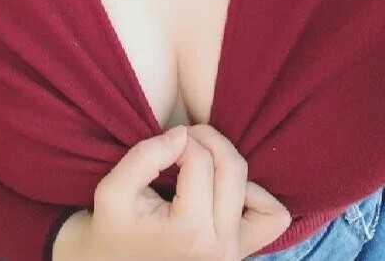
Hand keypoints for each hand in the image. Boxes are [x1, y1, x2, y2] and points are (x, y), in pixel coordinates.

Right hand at [75, 124, 290, 260]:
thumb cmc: (112, 227)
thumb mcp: (113, 190)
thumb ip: (145, 156)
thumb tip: (182, 134)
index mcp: (190, 232)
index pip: (199, 160)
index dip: (177, 140)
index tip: (160, 146)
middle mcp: (221, 246)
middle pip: (232, 168)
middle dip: (207, 140)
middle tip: (182, 140)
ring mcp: (236, 252)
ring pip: (256, 189)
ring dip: (228, 164)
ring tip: (201, 163)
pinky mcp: (242, 250)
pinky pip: (272, 217)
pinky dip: (255, 195)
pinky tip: (224, 187)